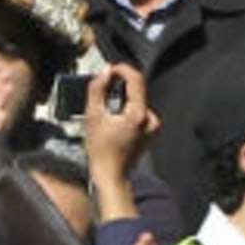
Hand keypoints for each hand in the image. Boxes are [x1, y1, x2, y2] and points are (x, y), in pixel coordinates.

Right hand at [83, 65, 156, 185]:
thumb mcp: (92, 115)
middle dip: (118, 89)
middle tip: (102, 98)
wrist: (110, 175)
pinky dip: (126, 111)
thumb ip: (98, 89)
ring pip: (136, 101)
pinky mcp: (150, 131)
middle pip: (136, 90)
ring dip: (122, 101)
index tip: (110, 70)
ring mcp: (152, 126)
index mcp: (139, 114)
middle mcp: (150, 119)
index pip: (136, 79)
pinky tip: (114, 124)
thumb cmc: (101, 152)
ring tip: (106, 116)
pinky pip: (139, 112)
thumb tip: (105, 71)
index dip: (122, 69)